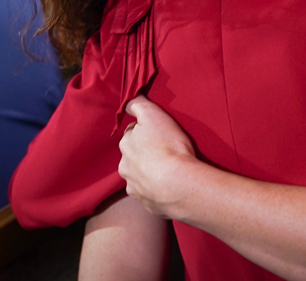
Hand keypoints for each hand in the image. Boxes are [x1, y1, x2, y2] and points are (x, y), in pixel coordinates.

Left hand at [118, 96, 197, 218]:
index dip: (145, 131)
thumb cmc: (168, 147)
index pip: (132, 133)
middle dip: (144, 153)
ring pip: (140, 176)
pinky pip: (150, 194)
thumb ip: (137, 105)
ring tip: (169, 170)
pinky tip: (169, 186)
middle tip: (164, 151)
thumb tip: (128, 102)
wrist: (180, 185)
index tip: (158, 133)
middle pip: (133, 156)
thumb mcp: (152, 115)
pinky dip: (156, 190)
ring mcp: (135, 188)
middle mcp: (125, 167)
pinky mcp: (147, 204)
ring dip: (149, 172)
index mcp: (126, 145)